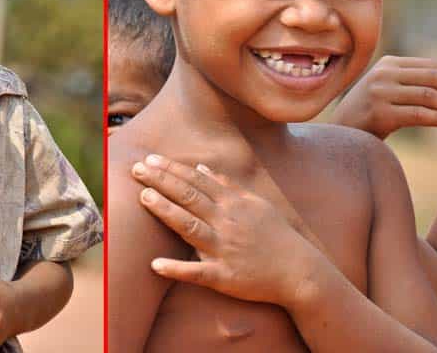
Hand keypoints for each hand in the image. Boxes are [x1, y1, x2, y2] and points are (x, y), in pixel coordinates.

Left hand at [131, 155, 319, 307]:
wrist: (300, 272)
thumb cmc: (275, 235)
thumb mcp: (255, 203)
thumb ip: (226, 185)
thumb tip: (201, 167)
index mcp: (232, 204)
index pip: (196, 181)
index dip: (171, 169)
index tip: (150, 159)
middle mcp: (226, 222)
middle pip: (189, 197)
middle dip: (161, 181)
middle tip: (136, 169)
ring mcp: (224, 249)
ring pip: (190, 227)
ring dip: (166, 212)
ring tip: (143, 198)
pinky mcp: (224, 276)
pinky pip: (197, 272)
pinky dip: (176, 269)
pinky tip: (155, 264)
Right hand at [331, 55, 436, 138]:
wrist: (341, 132)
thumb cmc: (372, 111)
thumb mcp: (394, 89)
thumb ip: (422, 78)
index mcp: (388, 64)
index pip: (432, 65)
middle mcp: (383, 74)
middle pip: (433, 77)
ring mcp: (379, 93)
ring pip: (428, 95)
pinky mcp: (379, 113)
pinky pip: (418, 114)